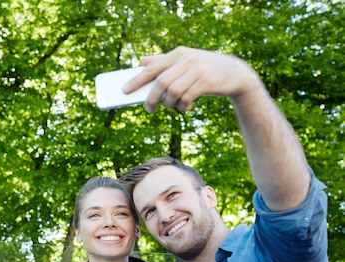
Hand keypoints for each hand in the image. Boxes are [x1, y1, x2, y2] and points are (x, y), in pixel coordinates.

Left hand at [122, 46, 260, 111]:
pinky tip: (186, 107)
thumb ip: (164, 61)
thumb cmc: (204, 70)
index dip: (137, 79)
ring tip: (173, 106)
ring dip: (169, 104)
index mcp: (178, 53)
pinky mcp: (207, 82)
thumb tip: (142, 61)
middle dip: (151, 98)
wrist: (236, 74)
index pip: (153, 67)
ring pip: (173, 92)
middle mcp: (187, 59)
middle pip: (161, 82)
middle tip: (148, 109)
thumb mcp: (185, 62)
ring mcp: (198, 70)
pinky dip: (183, 106)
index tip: (125, 91)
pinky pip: (187, 98)